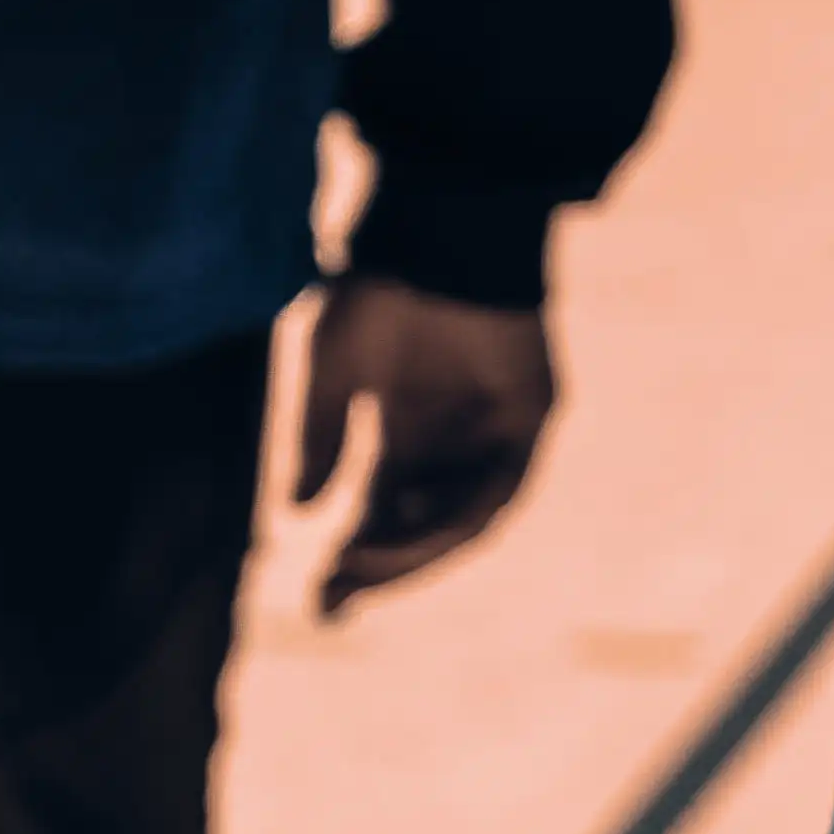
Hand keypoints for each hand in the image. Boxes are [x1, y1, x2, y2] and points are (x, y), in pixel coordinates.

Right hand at [293, 278, 553, 610]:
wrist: (442, 228)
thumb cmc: (381, 287)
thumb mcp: (334, 371)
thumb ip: (322, 439)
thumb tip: (299, 512)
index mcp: (405, 432)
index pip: (378, 513)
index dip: (351, 561)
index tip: (318, 606)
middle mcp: (452, 441)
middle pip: (418, 526)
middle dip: (378, 569)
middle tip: (333, 600)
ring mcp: (495, 430)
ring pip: (461, 516)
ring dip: (413, 547)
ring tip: (361, 563)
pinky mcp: (534, 413)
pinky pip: (503, 483)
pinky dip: (460, 512)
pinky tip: (414, 528)